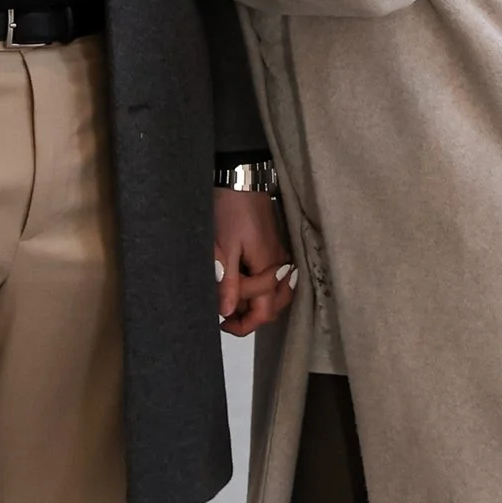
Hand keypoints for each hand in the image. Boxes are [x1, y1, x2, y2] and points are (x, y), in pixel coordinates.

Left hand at [213, 187, 293, 335]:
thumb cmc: (231, 211)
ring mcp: (279, 257)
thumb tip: (227, 312)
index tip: (221, 323)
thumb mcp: (224, 248)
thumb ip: (228, 282)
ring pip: (277, 293)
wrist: (241, 179)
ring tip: (233, 301)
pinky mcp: (274, 248)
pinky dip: (260, 289)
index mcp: (268, 268)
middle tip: (224, 314)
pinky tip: (242, 285)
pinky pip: (274, 279)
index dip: (243, 323)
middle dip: (251, 316)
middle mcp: (280, 266)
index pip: (263, 310)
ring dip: (258, 303)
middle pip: (274, 306)